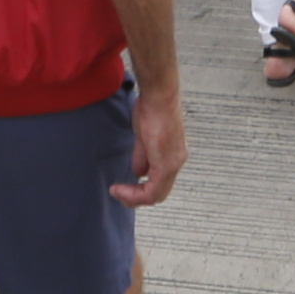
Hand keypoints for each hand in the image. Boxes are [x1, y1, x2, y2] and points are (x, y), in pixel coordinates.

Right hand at [117, 83, 187, 209]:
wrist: (159, 96)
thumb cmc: (152, 108)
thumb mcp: (144, 137)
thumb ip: (142, 156)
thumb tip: (137, 172)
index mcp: (173, 156)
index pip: (158, 185)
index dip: (138, 192)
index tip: (119, 188)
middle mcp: (177, 162)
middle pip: (158, 193)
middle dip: (135, 197)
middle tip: (118, 193)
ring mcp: (174, 163)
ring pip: (156, 194)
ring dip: (134, 197)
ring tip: (118, 192)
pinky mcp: (167, 163)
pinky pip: (153, 189)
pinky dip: (135, 193)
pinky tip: (120, 188)